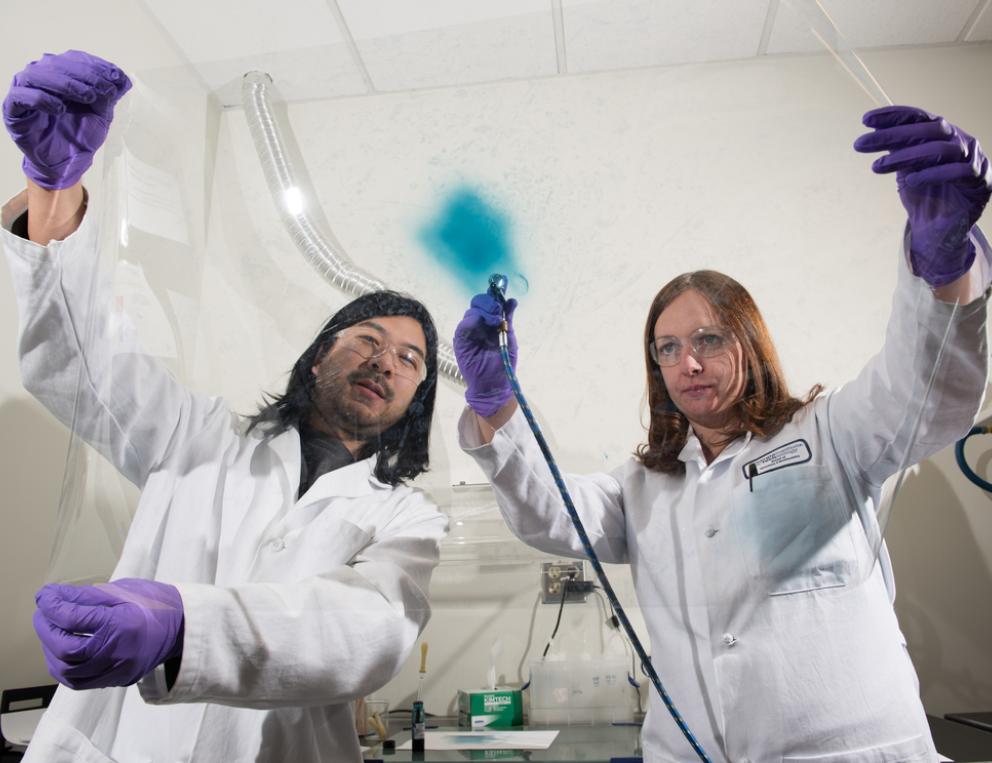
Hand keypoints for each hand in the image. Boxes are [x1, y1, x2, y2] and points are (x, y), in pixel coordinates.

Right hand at [3, 50, 131, 189]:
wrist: (68, 163)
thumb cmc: (80, 136)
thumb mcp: (101, 114)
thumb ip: (109, 96)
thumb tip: (123, 78)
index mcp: (59, 75)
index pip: (74, 60)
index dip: (96, 65)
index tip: (116, 76)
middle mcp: (40, 78)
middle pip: (57, 64)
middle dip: (85, 75)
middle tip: (105, 88)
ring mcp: (24, 91)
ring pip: (37, 75)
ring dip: (65, 83)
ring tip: (87, 97)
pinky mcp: (14, 109)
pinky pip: (21, 97)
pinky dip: (41, 99)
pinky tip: (60, 108)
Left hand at [33, 578, 183, 689]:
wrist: (182, 626)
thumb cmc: (154, 603)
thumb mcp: (121, 590)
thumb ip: (83, 596)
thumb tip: (49, 596)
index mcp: (122, 624)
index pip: (73, 618)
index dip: (52, 606)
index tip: (44, 596)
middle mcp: (119, 651)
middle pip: (67, 650)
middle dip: (46, 631)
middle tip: (43, 615)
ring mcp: (118, 670)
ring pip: (68, 672)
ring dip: (52, 652)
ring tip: (52, 633)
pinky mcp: (118, 680)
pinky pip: (80, 682)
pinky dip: (65, 668)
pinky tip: (64, 652)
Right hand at [453, 292, 517, 416]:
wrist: (494, 385)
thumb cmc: (503, 364)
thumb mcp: (509, 338)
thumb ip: (509, 319)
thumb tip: (512, 300)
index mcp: (490, 323)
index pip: (488, 303)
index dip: (494, 296)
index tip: (501, 295)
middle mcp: (478, 325)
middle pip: (478, 303)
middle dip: (489, 303)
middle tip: (498, 312)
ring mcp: (469, 332)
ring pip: (471, 312)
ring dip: (484, 312)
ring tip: (495, 322)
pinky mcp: (461, 341)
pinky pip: (463, 326)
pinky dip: (472, 321)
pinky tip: (480, 323)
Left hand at [854, 105, 990, 287]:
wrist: (938, 229)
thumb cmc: (924, 195)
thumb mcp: (905, 168)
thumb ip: (897, 148)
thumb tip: (874, 128)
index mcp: (944, 135)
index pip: (920, 117)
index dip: (894, 116)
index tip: (866, 120)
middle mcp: (961, 141)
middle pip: (929, 130)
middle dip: (892, 135)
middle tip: (861, 144)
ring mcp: (974, 160)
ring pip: (941, 149)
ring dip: (906, 156)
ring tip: (878, 166)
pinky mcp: (980, 182)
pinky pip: (959, 172)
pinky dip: (933, 174)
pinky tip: (912, 181)